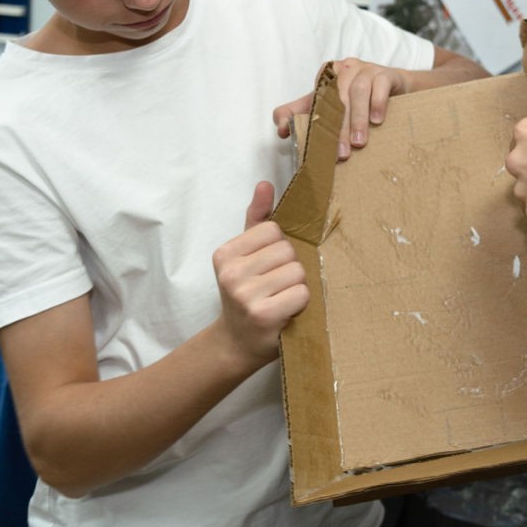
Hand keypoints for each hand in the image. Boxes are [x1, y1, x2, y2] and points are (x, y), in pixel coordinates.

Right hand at [211, 182, 308, 369]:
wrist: (237, 343)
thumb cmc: (246, 293)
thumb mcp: (245, 255)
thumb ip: (255, 218)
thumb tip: (265, 184)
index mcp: (224, 254)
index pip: (273, 230)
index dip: (278, 248)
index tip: (266, 268)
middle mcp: (231, 274)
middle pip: (288, 250)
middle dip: (289, 267)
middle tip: (275, 286)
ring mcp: (246, 295)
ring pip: (298, 271)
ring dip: (297, 286)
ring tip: (280, 298)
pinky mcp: (264, 314)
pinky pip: (302, 293)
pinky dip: (301, 302)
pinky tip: (285, 311)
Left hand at [272, 58, 412, 160]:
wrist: (397, 87)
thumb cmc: (360, 99)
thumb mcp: (331, 105)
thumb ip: (304, 113)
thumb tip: (282, 128)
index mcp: (329, 76)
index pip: (317, 97)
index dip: (312, 118)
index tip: (309, 140)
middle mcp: (346, 69)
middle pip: (338, 98)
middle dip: (339, 128)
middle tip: (342, 154)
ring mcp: (367, 69)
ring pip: (358, 92)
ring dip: (358, 119)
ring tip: (360, 143)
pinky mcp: (386, 74)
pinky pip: (380, 86)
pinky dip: (377, 104)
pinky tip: (378, 121)